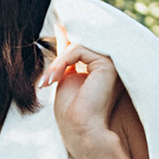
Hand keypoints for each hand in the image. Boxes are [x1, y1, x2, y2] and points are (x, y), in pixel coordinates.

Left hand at [48, 38, 119, 158]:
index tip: (54, 33)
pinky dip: (60, 63)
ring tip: (47, 82)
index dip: (66, 39)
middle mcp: (110, 64)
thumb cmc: (72, 112)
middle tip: (46, 75)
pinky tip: (52, 80)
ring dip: (56, 64)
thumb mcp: (65, 74)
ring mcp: (111, 63)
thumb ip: (65, 53)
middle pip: (81, 40)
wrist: (80, 131)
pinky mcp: (107, 64)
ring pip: (77, 46)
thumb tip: (61, 26)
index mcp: (102, 67)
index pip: (82, 44)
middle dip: (60, 51)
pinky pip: (78, 50)